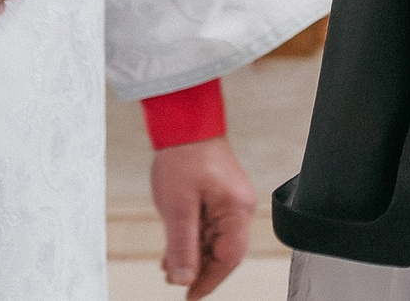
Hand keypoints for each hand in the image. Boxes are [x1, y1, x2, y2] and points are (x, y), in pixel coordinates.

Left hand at [150, 137, 255, 298]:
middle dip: (200, 269)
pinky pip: (209, 227)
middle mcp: (239, 207)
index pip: (230, 257)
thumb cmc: (185, 158)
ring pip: (214, 241)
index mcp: (237, 210)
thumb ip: (182, 246)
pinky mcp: (218, 198)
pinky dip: (193, 241)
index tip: (191, 296)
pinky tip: (174, 249)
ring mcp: (229, 202)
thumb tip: (183, 278)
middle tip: (177, 283)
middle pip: (224, 251)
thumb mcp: (178, 208)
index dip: (210, 280)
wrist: (185, 126)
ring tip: (170, 267)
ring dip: (194, 255)